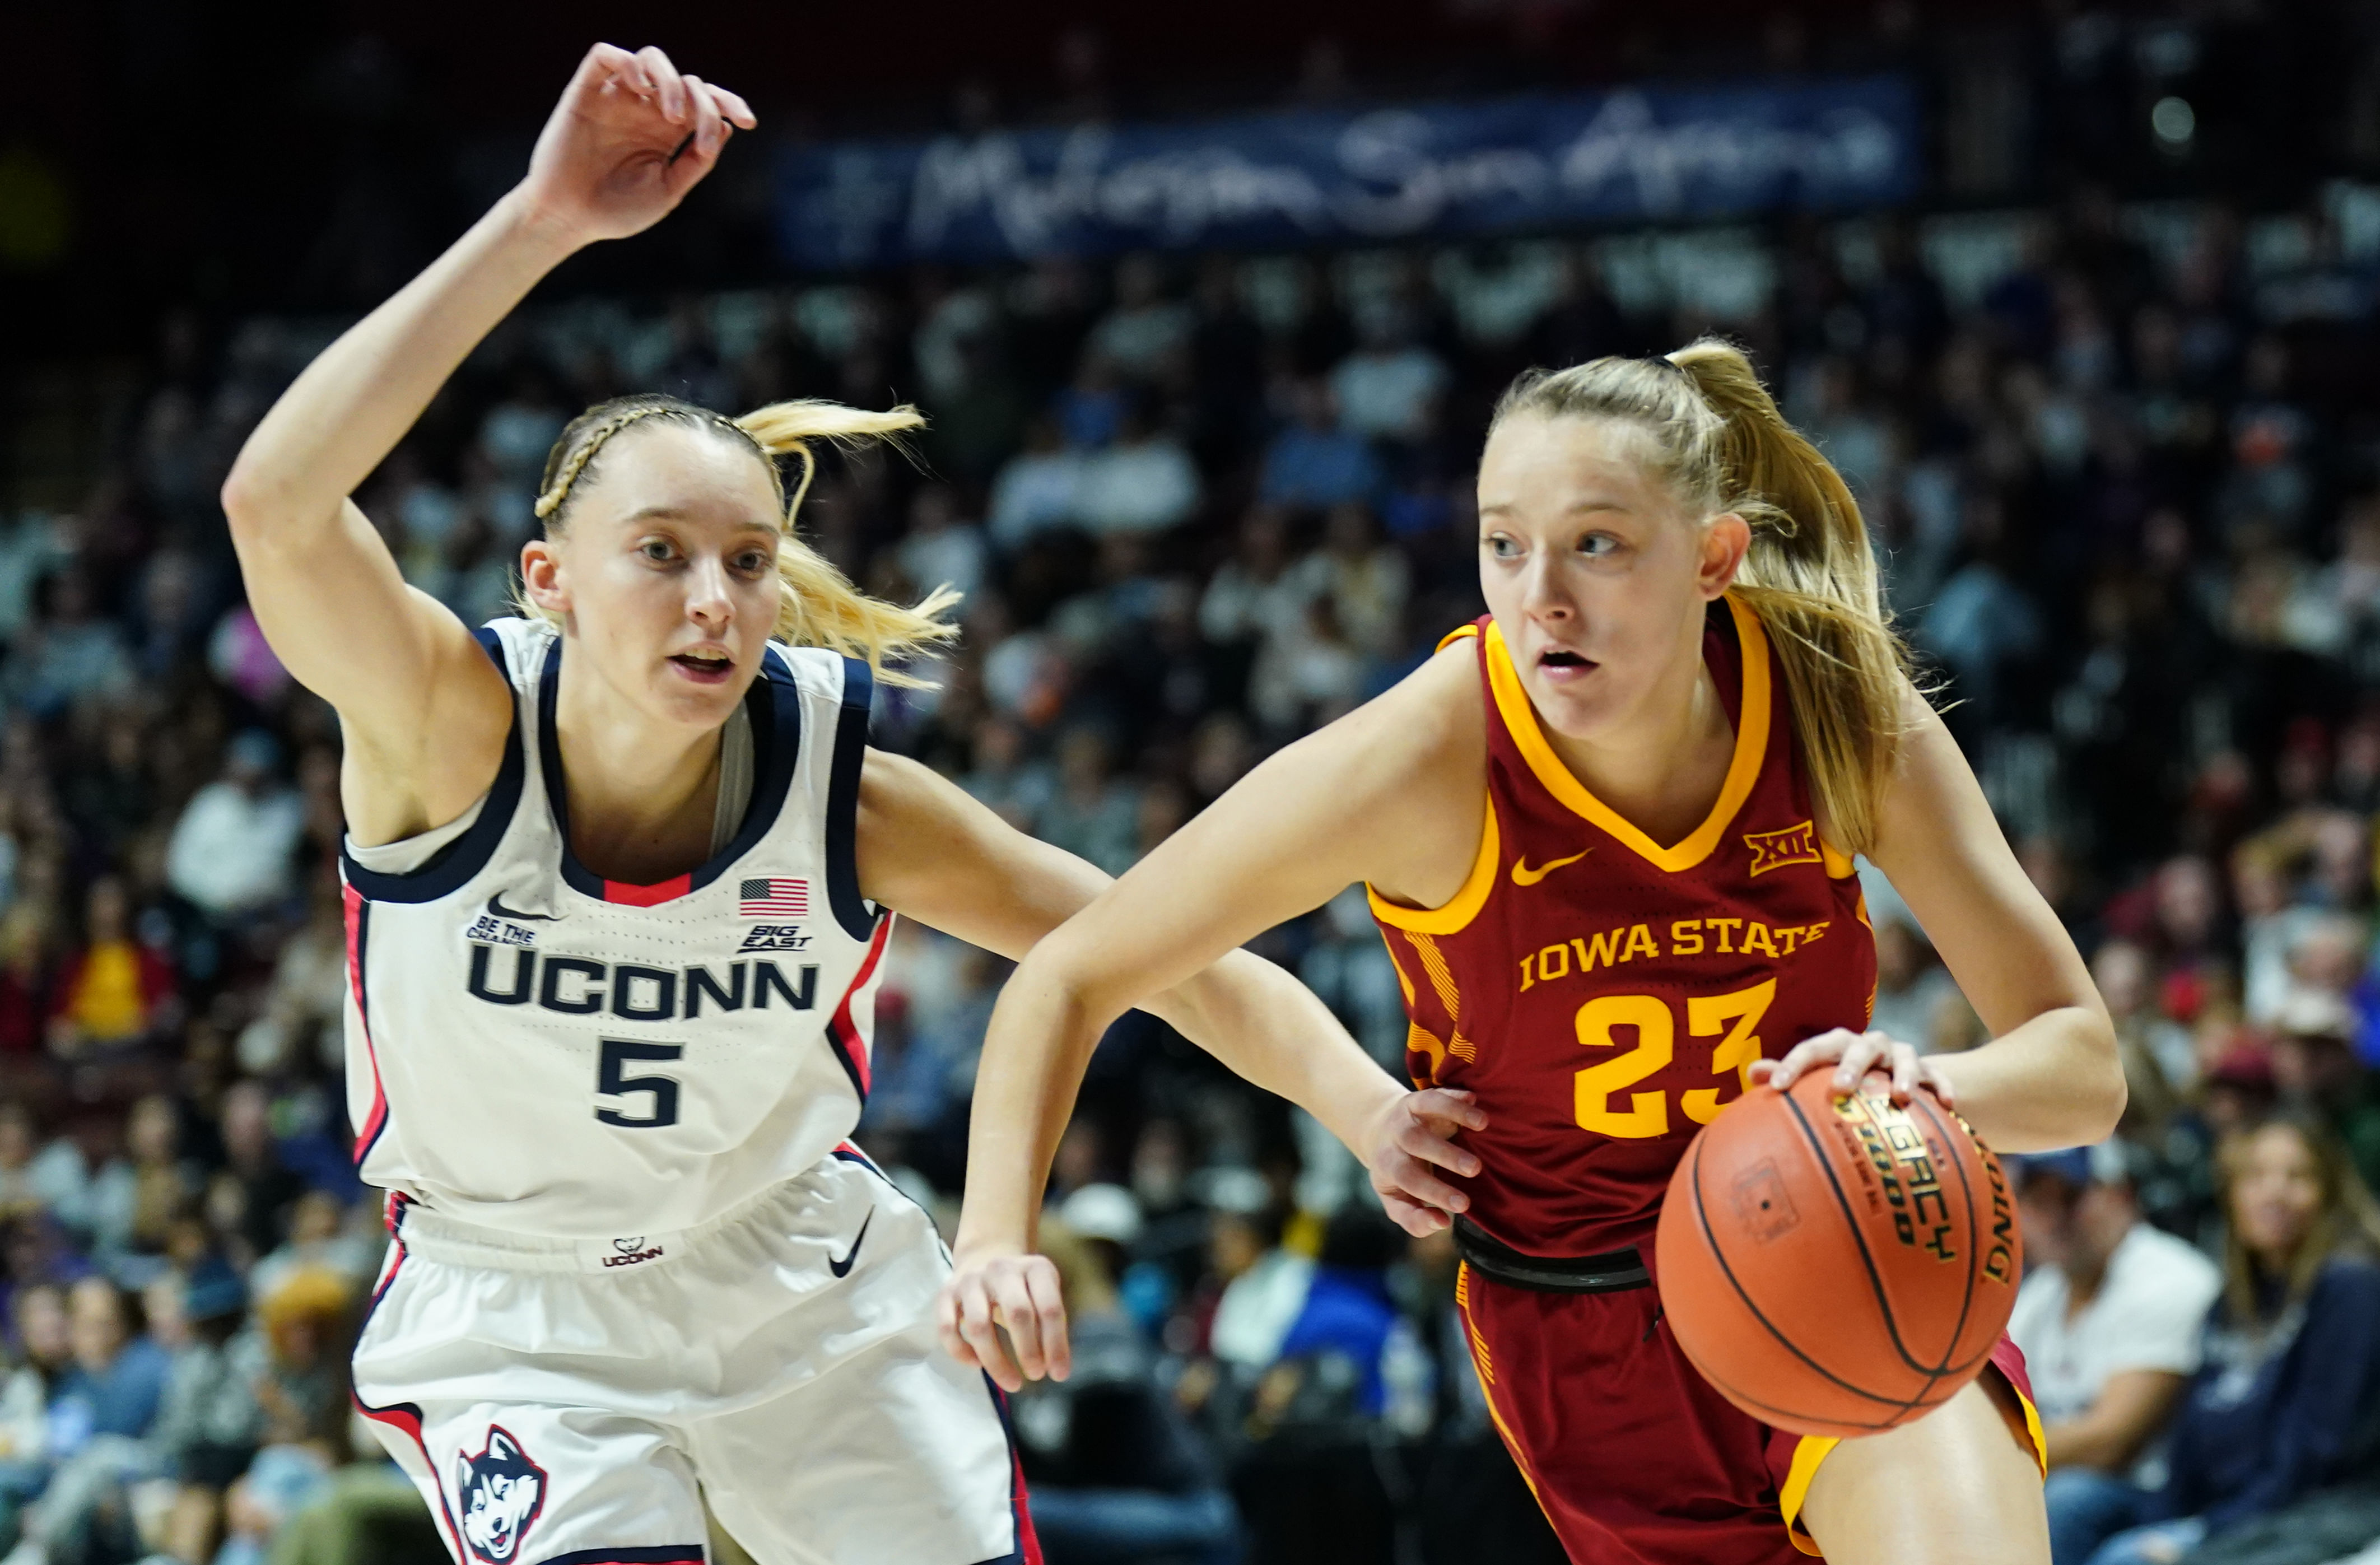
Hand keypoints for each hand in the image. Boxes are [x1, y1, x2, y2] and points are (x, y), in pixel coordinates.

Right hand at [516, 43, 757, 247]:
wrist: (570, 219)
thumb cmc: (617, 211)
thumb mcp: (668, 190)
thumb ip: (695, 161)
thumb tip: (724, 127)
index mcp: (667, 132)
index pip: (705, 102)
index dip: (728, 103)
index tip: (748, 121)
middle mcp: (645, 109)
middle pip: (686, 79)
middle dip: (704, 100)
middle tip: (695, 134)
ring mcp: (616, 98)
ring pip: (651, 59)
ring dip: (671, 80)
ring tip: (672, 115)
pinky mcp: (585, 92)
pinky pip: (605, 55)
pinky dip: (628, 62)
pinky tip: (641, 88)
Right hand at [936, 1247, 1069, 1393]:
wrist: (985, 1257)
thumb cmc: (1023, 1288)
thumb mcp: (1043, 1294)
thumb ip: (1049, 1325)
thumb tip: (1056, 1368)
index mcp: (1035, 1268)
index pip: (1049, 1307)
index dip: (1056, 1344)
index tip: (1059, 1375)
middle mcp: (1002, 1268)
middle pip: (1016, 1312)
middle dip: (1028, 1351)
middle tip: (1035, 1375)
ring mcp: (971, 1279)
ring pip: (979, 1324)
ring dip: (996, 1360)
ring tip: (1012, 1382)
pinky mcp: (946, 1292)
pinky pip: (947, 1328)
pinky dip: (960, 1351)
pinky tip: (976, 1365)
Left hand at [1359, 1087, 1487, 1235]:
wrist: (1378, 1131)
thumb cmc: (1396, 1176)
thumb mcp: (1397, 1201)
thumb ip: (1415, 1219)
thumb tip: (1442, 1223)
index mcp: (1388, 1165)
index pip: (1409, 1179)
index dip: (1434, 1192)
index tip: (1463, 1205)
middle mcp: (1396, 1137)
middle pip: (1416, 1142)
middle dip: (1446, 1154)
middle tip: (1475, 1168)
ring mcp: (1408, 1114)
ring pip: (1426, 1109)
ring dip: (1455, 1113)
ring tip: (1484, 1124)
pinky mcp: (1421, 1098)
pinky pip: (1436, 1092)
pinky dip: (1454, 1094)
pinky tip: (1474, 1098)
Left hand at [1749, 1027, 1954, 1108]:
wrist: (1893, 1076)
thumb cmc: (1843, 1079)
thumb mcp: (1816, 1077)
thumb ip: (1785, 1076)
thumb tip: (1753, 1074)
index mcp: (1836, 1045)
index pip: (1811, 1050)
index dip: (1793, 1065)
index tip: (1778, 1088)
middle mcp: (1868, 1045)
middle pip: (1859, 1048)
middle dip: (1851, 1067)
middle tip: (1841, 1089)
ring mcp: (1901, 1056)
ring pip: (1905, 1057)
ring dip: (1904, 1075)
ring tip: (1902, 1098)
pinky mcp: (1930, 1071)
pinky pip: (1939, 1077)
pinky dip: (1943, 1088)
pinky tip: (1948, 1106)